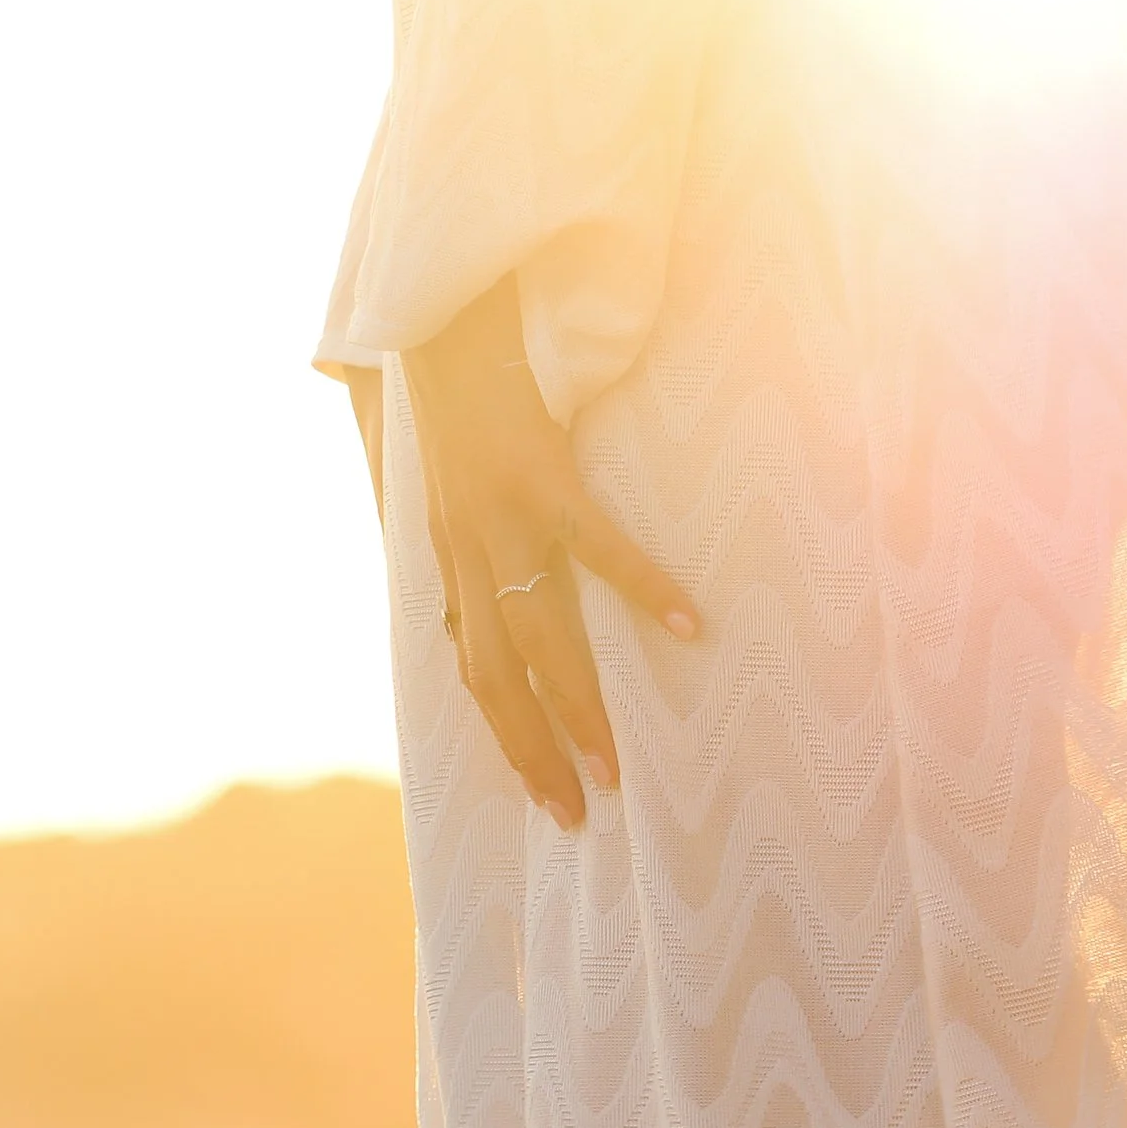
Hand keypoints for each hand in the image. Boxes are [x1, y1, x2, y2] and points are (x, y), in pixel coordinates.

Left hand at [400, 280, 699, 831]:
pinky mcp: (537, 475)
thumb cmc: (461, 397)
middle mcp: (467, 554)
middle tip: (580, 812)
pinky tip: (687, 625)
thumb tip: (485, 606)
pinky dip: (641, 587)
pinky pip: (595, 546)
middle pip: (498, 680)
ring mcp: (499, 519)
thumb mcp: (456, 488)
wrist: (439, 315)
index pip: (476, 675)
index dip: (510, 741)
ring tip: (614, 762)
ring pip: (536, 636)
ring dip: (575, 706)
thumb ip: (474, 550)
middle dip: (535, 753)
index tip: (548, 797)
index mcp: (454, 562)